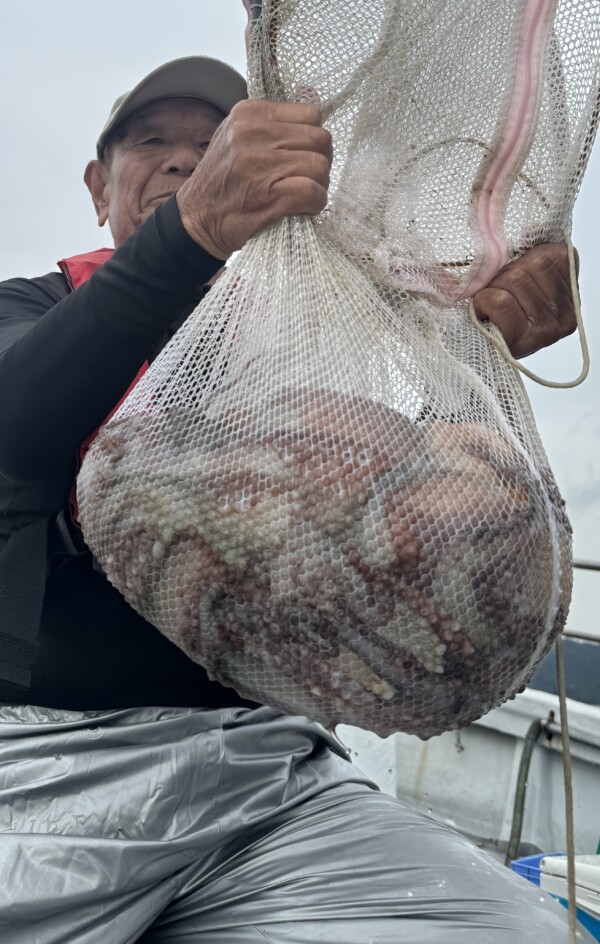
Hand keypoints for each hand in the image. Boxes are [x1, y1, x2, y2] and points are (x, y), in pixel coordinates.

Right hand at [176, 100, 332, 259]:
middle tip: (309, 178)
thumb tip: (313, 99)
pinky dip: (316, 202)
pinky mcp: (270, 194)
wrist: (196, 220)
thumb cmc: (222, 182)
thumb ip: (271, 122)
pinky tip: (305, 208)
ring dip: (320, 184)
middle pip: (320, 139)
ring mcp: (261, 164)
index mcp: (248, 114)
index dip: (313, 139)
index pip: (309, 114)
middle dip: (321, 161)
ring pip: (319, 165)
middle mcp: (253, 133)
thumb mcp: (236, 137)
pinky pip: (313, 192)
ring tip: (306, 194)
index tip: (304, 155)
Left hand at [472, 243, 577, 357]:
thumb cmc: (493, 311)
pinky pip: (501, 302)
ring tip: (490, 306)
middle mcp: (566, 310)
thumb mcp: (516, 275)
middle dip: (503, 276)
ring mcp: (551, 327)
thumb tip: (530, 228)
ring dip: (491, 290)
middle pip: (531, 266)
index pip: (549, 253)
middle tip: (495, 293)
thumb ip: (526, 255)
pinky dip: (484, 302)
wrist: (473, 355)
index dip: (520, 260)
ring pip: (514, 281)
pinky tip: (484, 313)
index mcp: (569, 287)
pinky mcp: (530, 339)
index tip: (510, 277)